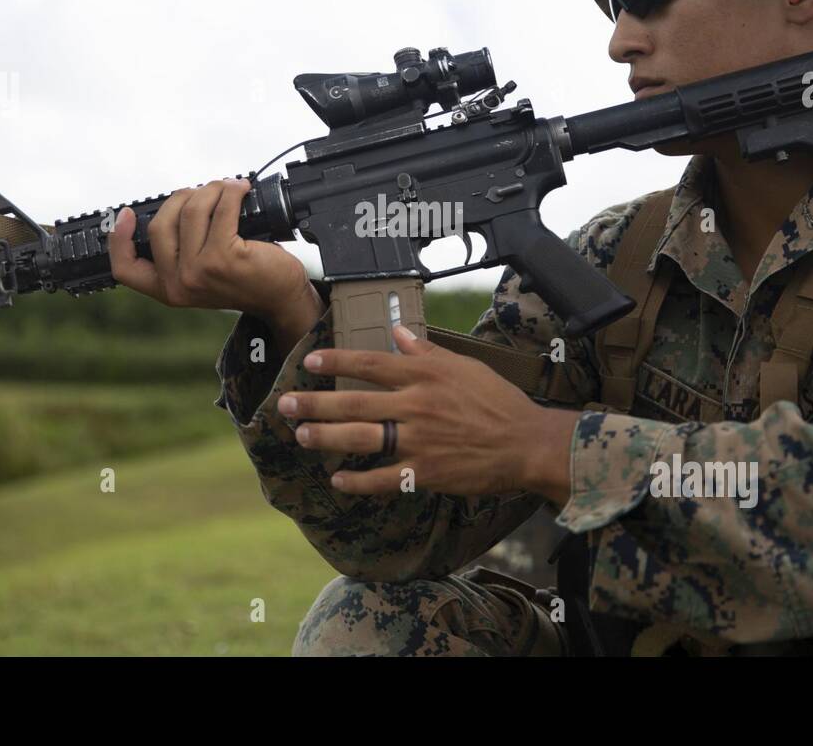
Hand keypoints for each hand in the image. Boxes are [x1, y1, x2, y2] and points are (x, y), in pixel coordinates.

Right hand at [108, 179, 322, 345]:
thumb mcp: (202, 274)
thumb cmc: (244, 279)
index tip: (124, 214)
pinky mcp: (224, 258)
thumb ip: (181, 251)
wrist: (280, 297)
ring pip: (191, 210)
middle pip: (160, 224)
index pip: (125, 268)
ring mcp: (199, 271)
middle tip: (205, 193)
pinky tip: (240, 191)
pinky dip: (231, 192)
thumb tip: (176, 204)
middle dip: (182, 198)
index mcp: (167, 289)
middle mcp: (178, 284)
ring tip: (227, 189)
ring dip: (210, 190)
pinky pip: (222, 209)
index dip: (118, 238)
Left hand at [277, 325, 577, 503]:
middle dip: (314, 404)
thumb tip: (398, 331)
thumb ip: (427, 352)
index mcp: (425, 376)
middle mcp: (416, 405)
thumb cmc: (498, 402)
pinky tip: (337, 480)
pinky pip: (382, 478)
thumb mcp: (465, 367)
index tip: (310, 362)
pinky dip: (357, 481)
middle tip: (285, 405)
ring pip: (360, 438)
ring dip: (325, 437)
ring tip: (301, 436)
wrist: (527, 444)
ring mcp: (419, 441)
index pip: (370, 363)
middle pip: (354, 402)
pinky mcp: (426, 473)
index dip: (336, 362)